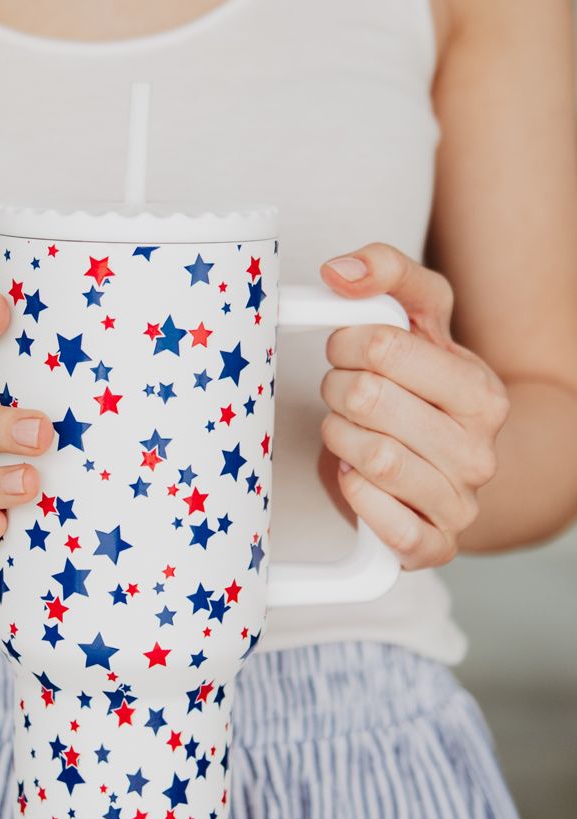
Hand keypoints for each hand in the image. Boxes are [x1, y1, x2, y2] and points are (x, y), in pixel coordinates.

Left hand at [317, 243, 509, 569]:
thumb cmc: (425, 394)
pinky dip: (355, 495)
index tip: (346, 351)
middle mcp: (479, 451)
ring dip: (339, 438)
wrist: (448, 470)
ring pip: (372, 458)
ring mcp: (460, 504)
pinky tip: (354, 477)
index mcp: (480, 392)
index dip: (345, 343)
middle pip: (368, 399)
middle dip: (337, 390)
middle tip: (341, 394)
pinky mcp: (433, 547)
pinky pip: (383, 523)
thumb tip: (340, 272)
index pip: (385, 346)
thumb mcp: (417, 323)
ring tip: (347, 433)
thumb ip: (387, 275)